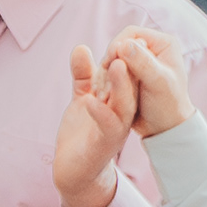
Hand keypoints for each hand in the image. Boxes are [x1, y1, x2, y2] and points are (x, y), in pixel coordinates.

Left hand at [53, 43, 141, 206]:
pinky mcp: (103, 144)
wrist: (74, 170)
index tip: (129, 35)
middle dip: (131, 64)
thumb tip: (81, 47)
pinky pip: (106, 127)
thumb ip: (83, 75)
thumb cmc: (83, 133)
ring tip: (116, 64)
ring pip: (124, 105)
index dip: (129, 55)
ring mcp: (115, 129)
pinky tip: (91, 101)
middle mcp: (122, 113)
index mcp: (120, 100)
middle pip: (132, 85)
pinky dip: (100, 113)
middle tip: (129, 42)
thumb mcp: (83, 98)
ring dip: (121, 85)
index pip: (130, 74)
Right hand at [105, 28, 193, 137]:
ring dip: (104, 74)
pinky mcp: (130, 74)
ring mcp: (140, 62)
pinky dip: (105, 81)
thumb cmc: (168, 106)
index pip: (131, 33)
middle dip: (108, 62)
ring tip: (101, 92)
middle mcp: (152, 48)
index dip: (116, 47)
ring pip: (113, 59)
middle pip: (120, 45)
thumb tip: (123, 45)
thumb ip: (143, 63)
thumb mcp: (158, 83)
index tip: (108, 65)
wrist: (166, 128)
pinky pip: (111, 72)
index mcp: (163, 43)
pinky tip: (102, 95)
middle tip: (102, 83)